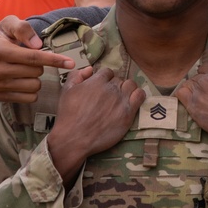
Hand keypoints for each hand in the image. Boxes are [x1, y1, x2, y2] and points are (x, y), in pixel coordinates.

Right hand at [0, 15, 73, 102]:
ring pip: (34, 86)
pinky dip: (32, 89)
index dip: (54, 60)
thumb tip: (38, 45)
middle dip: (39, 64)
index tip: (71, 63)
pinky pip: (29, 98)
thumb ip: (23, 28)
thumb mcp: (8, 23)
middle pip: (36, 72)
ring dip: (35, 77)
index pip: (32, 58)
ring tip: (24, 68)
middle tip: (28, 57)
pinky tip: (23, 79)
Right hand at [46, 66, 145, 186]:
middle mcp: (111, 88)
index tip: (102, 88)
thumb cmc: (68, 115)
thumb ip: (77, 75)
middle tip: (109, 97)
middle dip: (114, 85)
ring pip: (131, 85)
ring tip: (121, 98)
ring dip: (127, 89)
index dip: (105, 79)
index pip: (107, 72)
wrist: (74, 138)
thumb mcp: (67, 90)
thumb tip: (90, 68)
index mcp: (97, 81)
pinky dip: (138, 95)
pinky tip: (133, 100)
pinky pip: (140, 96)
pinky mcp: (128, 113)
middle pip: (119, 79)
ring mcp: (121, 100)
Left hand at [176, 56, 207, 167]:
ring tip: (200, 102)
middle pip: (195, 78)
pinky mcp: (193, 105)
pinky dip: (182, 97)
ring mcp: (198, 91)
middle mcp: (206, 79)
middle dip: (199, 86)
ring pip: (187, 85)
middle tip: (207, 97)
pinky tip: (190, 103)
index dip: (206, 77)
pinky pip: (180, 94)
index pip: (203, 69)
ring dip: (191, 92)